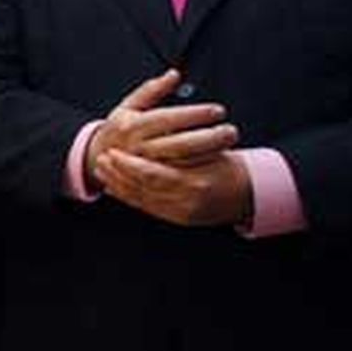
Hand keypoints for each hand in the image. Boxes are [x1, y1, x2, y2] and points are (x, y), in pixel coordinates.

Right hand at [86, 69, 238, 186]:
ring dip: (207, 155)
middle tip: (231, 131)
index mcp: (132, 126)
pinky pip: (177, 179)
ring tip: (228, 144)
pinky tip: (215, 162)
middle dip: (208, 138)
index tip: (217, 110)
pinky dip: (197, 171)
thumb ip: (151, 90)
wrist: (96, 159)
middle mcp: (138, 148)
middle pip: (178, 144)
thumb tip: (174, 75)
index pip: (167, 118)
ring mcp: (145, 168)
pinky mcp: (150, 182)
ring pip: (180, 163)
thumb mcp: (127, 106)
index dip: (194, 114)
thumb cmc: (118, 130)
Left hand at [94, 148, 253, 227]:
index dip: (129, 165)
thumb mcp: (210, 149)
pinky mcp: (180, 219)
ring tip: (102, 171)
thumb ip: (182, 145)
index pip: (153, 174)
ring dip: (119, 185)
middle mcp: (187, 201)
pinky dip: (130, 197)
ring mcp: (183, 212)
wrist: (250, 193)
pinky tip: (115, 187)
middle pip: (143, 188)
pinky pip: (148, 208)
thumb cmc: (228, 165)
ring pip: (143, 199)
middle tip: (101, 159)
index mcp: (195, 181)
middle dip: (119, 175)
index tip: (113, 152)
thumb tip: (155, 131)